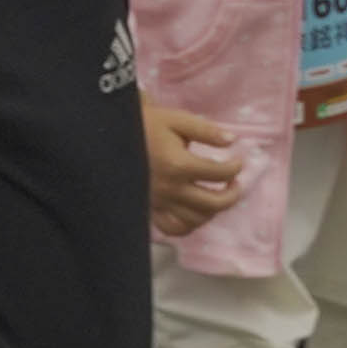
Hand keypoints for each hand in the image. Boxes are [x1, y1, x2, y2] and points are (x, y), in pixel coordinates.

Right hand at [142, 95, 248, 238]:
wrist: (109, 134)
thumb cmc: (144, 124)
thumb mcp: (176, 119)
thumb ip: (206, 130)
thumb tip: (232, 141)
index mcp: (179, 165)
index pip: (220, 173)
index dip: (235, 167)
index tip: (238, 160)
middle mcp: (171, 189)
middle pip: (213, 203)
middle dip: (232, 194)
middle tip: (235, 184)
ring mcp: (160, 202)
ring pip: (196, 219)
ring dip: (212, 210)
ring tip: (216, 197)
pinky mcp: (150, 208)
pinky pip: (173, 228)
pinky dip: (188, 225)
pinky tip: (194, 212)